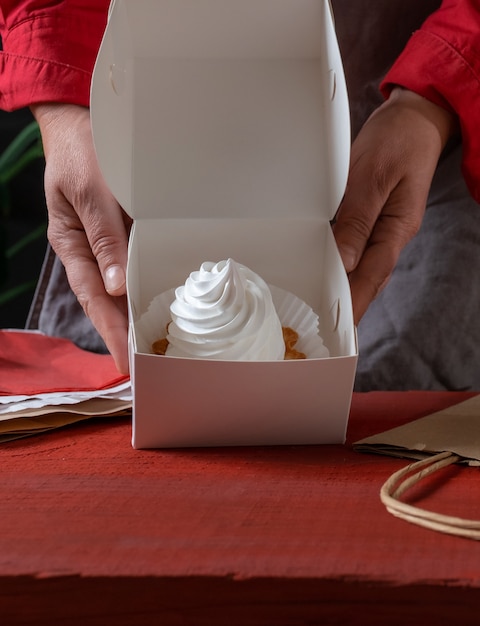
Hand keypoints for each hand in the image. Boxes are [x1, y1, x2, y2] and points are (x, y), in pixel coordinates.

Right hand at [31, 103, 130, 373]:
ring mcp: (108, 243)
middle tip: (145, 366)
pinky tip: (161, 302)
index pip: (93, 298)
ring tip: (154, 347)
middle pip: (107, 300)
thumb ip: (104, 238)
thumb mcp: (90, 193)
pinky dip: (146, 286)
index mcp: (72, 245)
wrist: (85, 121)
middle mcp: (91, 251)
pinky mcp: (125, 233)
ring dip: (136, 315)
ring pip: (122, 286)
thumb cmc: (81, 153)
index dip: (110, 331)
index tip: (127, 362)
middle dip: (124, 334)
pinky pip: (136, 264)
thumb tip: (117, 288)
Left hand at [333, 88, 456, 323]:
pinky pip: (359, 249)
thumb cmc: (397, 141)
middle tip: (330, 330)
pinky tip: (331, 272)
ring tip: (328, 312)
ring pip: (365, 267)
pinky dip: (345, 265)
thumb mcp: (375, 175)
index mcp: (397, 227)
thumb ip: (358, 218)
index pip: (372, 274)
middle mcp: (391, 233)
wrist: (413, 119)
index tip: (341, 327)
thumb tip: (343, 259)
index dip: (356, 302)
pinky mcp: (373, 218)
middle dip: (351, 305)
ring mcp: (384, 227)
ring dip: (348, 288)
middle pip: (369, 277)